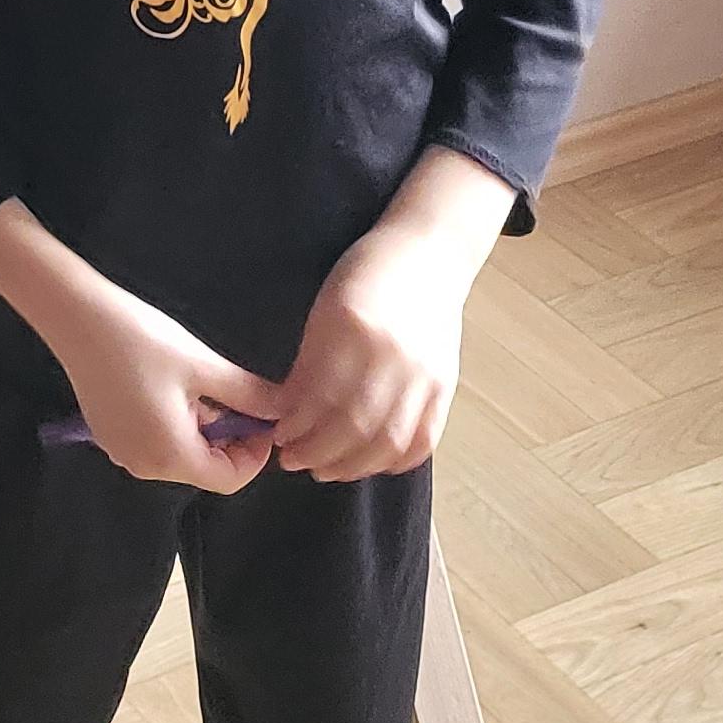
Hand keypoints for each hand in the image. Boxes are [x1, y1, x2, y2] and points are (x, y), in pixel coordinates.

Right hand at [0, 197, 278, 490]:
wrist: (75, 315)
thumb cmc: (142, 339)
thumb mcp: (203, 365)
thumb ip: (249, 394)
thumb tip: (285, 409)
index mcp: (170, 455)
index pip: (230, 479)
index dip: (255, 453)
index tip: (262, 415)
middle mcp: (144, 466)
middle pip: (205, 468)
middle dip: (229, 438)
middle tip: (237, 395)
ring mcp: (121, 452)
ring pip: (181, 455)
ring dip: (203, 429)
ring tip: (203, 385)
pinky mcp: (108, 435)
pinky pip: (156, 443)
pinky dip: (175, 424)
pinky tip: (171, 386)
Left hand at [274, 148, 514, 479]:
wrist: (429, 254)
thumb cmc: (367, 272)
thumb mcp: (327, 306)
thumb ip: (311, 359)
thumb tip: (287, 412)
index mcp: (353, 326)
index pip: (318, 395)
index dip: (295, 426)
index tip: (276, 437)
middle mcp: (392, 355)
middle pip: (352, 426)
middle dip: (316, 452)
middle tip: (293, 459)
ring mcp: (425, 374)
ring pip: (386, 442)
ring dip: (351, 466)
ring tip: (325, 468)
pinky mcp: (446, 387)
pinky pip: (422, 441)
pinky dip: (394, 462)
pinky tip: (369, 463)